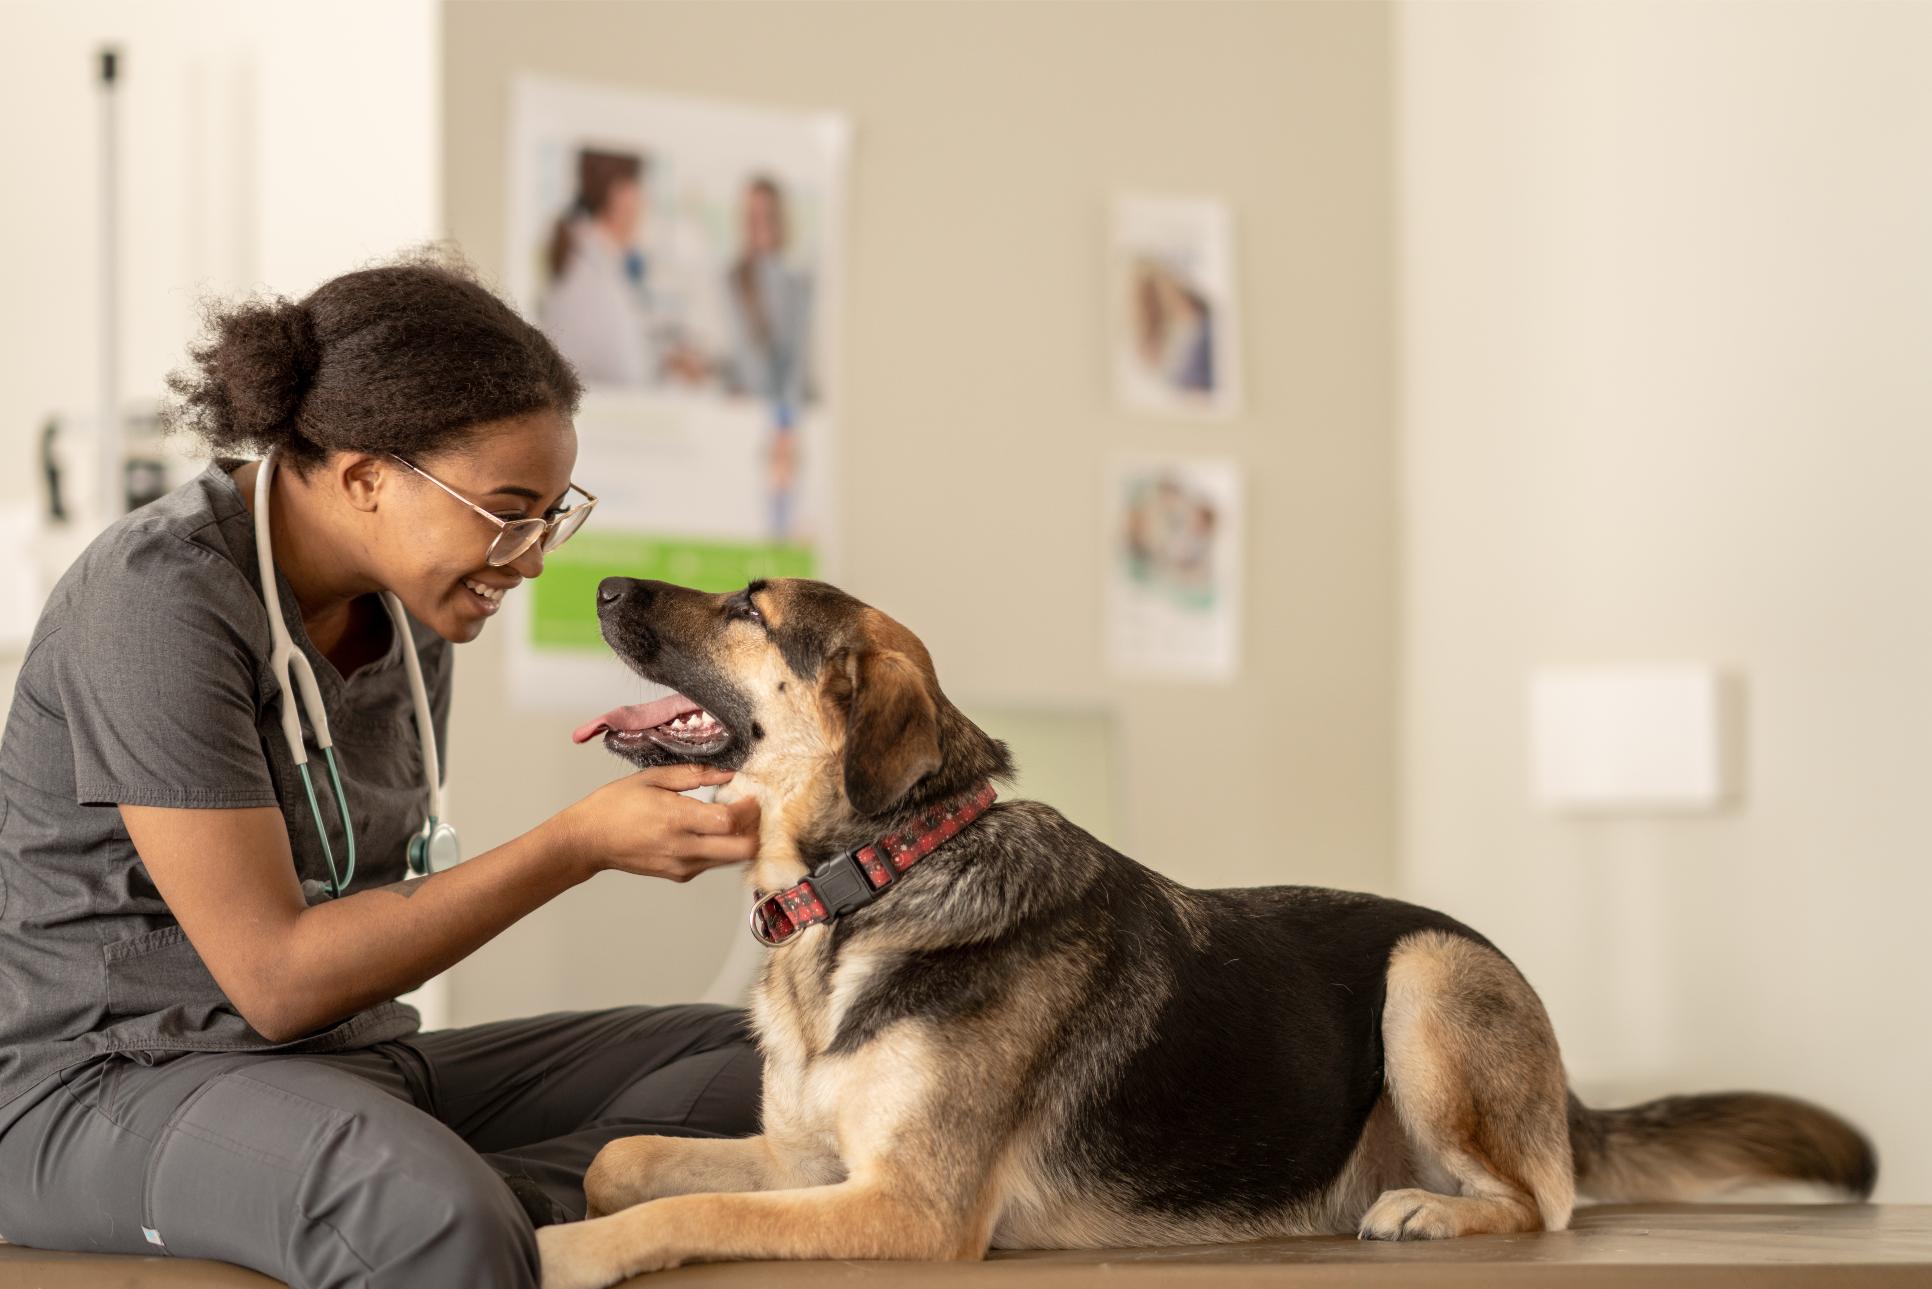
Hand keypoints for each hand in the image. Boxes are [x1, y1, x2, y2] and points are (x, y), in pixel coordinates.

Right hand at [554, 765, 759, 882]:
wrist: (588, 841)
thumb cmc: (614, 806)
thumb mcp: (652, 778)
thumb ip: (693, 775)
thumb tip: (726, 773)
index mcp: (675, 818)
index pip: (729, 821)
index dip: (748, 809)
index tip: (751, 796)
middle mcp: (683, 847)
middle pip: (741, 849)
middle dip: (754, 829)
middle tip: (751, 811)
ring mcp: (682, 865)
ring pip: (731, 859)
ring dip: (741, 838)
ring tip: (732, 816)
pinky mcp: (680, 875)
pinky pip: (714, 862)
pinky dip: (722, 847)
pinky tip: (711, 829)